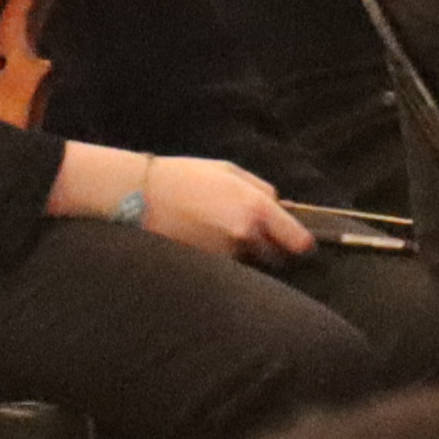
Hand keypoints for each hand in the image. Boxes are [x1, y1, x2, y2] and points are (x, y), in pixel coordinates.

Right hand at [136, 158, 312, 264]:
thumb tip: (283, 207)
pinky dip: (223, 258)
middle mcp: (245, 235)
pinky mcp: (205, 265)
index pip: (298, 242)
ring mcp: (224, 253)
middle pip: (276, 257)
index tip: (298, 243)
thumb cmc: (185, 176)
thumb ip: (263, 190)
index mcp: (256, 208)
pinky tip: (205, 239)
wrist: (138, 194)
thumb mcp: (230, 171)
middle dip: (272, 249)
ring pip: (249, 262)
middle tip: (256, 234)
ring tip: (220, 231)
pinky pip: (226, 267)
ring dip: (245, 253)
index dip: (301, 244)